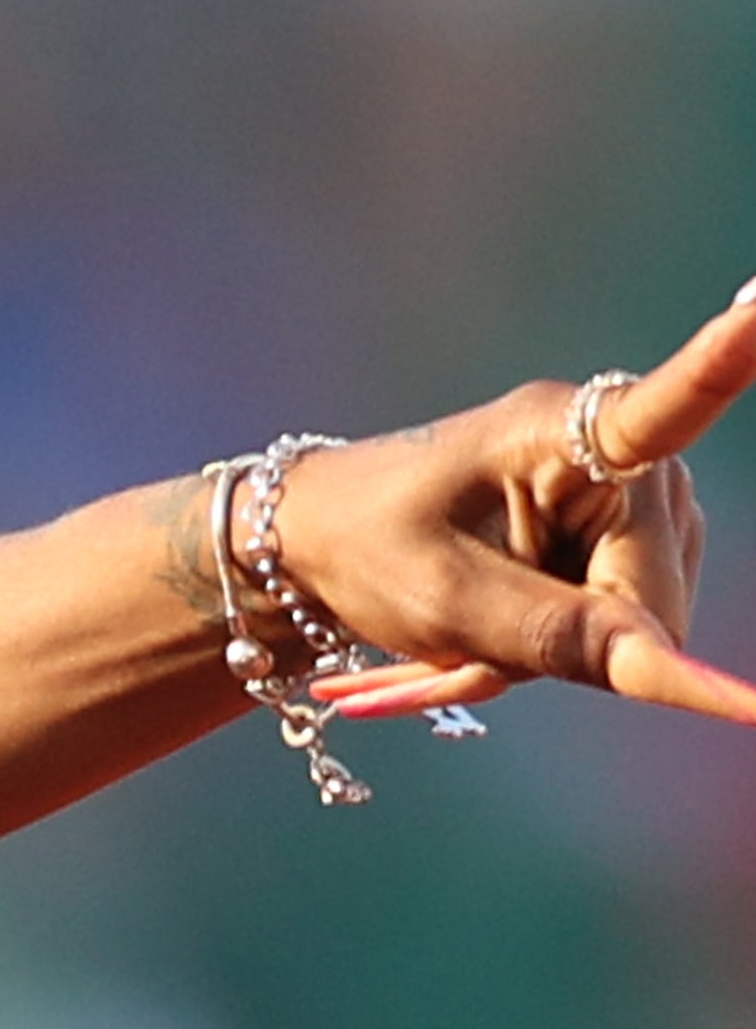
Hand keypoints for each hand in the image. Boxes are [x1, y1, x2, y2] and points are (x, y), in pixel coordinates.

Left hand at [285, 284, 755, 727]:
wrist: (314, 546)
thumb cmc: (364, 548)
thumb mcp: (442, 598)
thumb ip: (552, 635)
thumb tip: (667, 670)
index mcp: (562, 431)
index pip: (669, 404)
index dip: (728, 358)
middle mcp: (618, 454)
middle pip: (654, 596)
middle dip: (568, 645)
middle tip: (468, 650)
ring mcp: (631, 498)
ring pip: (639, 623)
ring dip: (553, 651)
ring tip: (473, 631)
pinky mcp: (624, 538)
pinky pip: (618, 627)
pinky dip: (551, 650)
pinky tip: (490, 640)